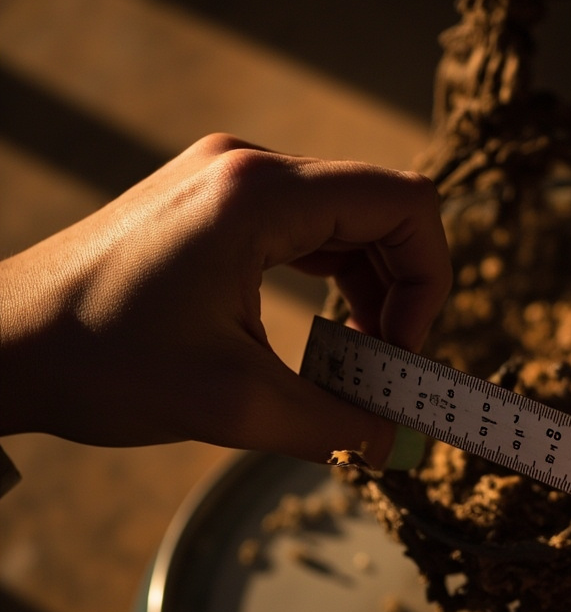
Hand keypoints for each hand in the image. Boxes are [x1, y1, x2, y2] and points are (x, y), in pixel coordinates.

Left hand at [0, 134, 451, 463]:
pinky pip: (303, 230)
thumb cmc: (99, 363)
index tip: (401, 350)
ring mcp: (226, 182)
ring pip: (345, 220)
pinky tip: (320, 333)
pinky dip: (330, 280)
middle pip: (379, 209)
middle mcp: (248, 169)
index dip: (429, 279)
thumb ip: (332, 425)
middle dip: (402, 290)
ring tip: (355, 357)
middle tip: (384, 365)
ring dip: (368, 288)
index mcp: (260, 196)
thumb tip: (393, 443)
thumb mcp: (232, 405)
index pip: (403, 204)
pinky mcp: (210, 206)